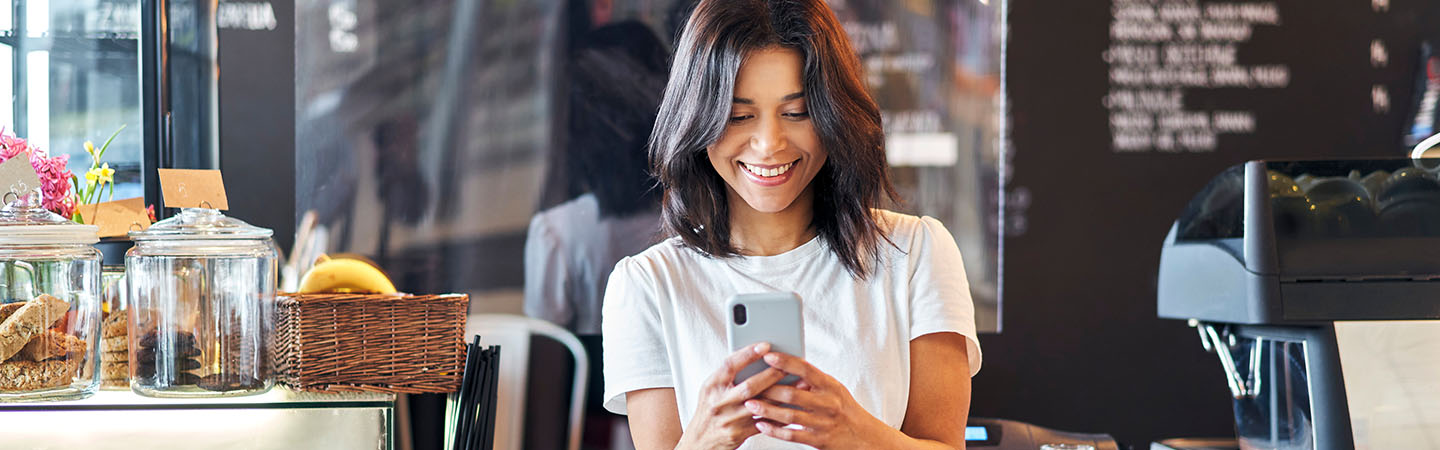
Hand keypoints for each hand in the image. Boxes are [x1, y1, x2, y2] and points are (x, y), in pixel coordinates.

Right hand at [677, 342, 789, 449]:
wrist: (699, 442)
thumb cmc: (709, 412)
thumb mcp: (711, 391)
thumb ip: (728, 376)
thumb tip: (753, 355)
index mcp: (711, 386)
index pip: (729, 365)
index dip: (748, 354)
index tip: (765, 346)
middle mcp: (719, 402)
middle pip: (749, 386)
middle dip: (772, 375)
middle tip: (788, 366)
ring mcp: (729, 419)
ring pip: (760, 405)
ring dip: (781, 395)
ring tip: (797, 385)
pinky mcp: (738, 434)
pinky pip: (764, 423)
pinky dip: (778, 415)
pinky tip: (791, 407)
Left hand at [745, 352, 898, 449]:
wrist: (864, 437)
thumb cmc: (844, 409)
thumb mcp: (834, 389)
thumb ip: (813, 380)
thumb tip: (787, 364)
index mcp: (831, 386)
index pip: (806, 369)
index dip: (786, 362)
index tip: (768, 356)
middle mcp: (828, 403)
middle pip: (793, 394)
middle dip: (768, 389)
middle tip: (750, 384)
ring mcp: (823, 423)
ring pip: (789, 415)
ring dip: (767, 410)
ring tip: (750, 404)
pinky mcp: (819, 440)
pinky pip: (792, 435)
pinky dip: (774, 430)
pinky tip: (761, 425)